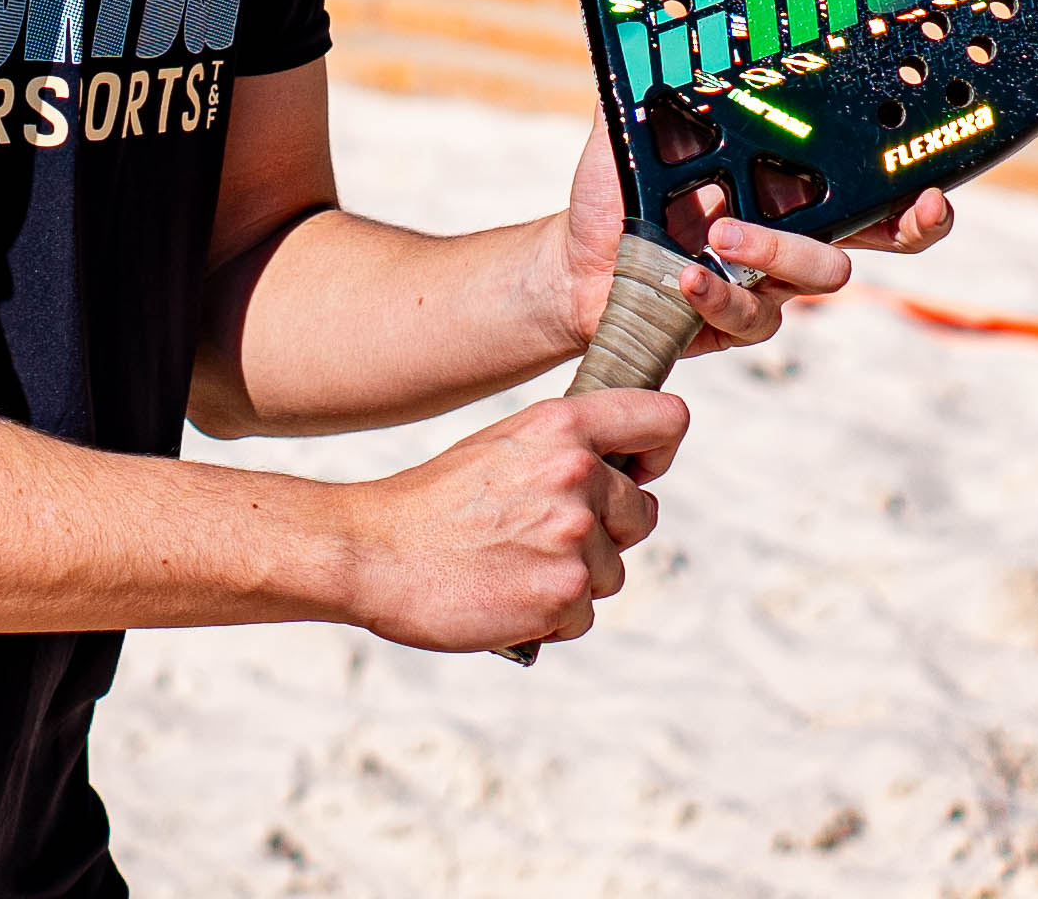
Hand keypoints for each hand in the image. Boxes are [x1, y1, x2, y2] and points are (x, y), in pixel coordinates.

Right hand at [339, 389, 685, 650]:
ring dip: (573, 579)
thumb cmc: (432, 503)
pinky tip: (505, 595)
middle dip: (605, 533)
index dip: (658, 451)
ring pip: (613, 571)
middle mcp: (578, 474)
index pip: (666, 420)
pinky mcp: (564, 595)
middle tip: (542, 537)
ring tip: (511, 566)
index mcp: (562, 426)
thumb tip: (620, 472)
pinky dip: (550, 616)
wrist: (372, 553)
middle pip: (641, 512)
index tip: (635, 473)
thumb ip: (566, 449)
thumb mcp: (502, 445)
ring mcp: (574, 538)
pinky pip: (583, 615)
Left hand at [557, 109, 956, 360]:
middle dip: (914, 223)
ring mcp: (773, 280)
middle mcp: (794, 228)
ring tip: (721, 234)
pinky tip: (688, 277)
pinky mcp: (739, 321)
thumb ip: (656, 88)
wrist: (575, 261)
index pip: (868, 174)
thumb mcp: (634, 131)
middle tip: (915, 210)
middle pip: (887, 234)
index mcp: (787, 178)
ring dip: (779, 252)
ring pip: (823, 275)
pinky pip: (755, 317)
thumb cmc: (617, 192)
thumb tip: (662, 29)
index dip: (913, 174)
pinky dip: (720, 296)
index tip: (934, 164)